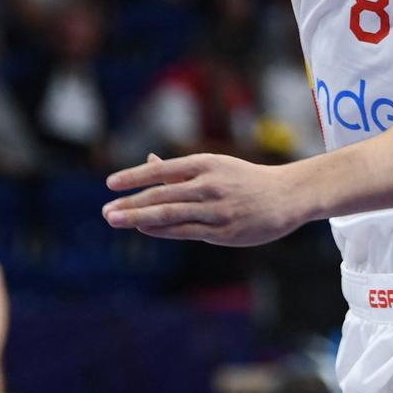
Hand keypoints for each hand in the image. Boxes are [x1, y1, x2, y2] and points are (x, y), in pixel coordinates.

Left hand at [102, 152, 307, 246]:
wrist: (287, 196)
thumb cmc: (246, 180)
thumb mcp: (216, 166)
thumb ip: (182, 169)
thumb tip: (150, 161)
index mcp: (206, 164)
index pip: (163, 169)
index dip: (135, 176)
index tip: (110, 183)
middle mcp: (209, 185)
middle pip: (162, 194)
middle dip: (131, 203)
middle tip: (106, 211)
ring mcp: (216, 209)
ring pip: (170, 213)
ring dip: (139, 217)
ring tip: (116, 220)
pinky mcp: (223, 231)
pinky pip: (186, 230)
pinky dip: (162, 229)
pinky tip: (144, 228)